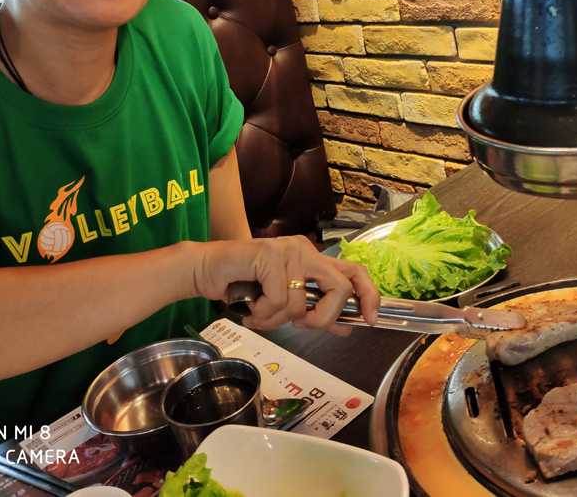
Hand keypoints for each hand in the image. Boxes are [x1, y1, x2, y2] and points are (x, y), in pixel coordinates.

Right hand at [191, 236, 379, 334]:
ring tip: (258, 314)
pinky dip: (263, 313)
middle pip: (340, 287)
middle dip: (325, 317)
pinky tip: (249, 306)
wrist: (206, 270)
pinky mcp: (270, 255)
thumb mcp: (285, 304)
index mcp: (313, 258)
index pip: (354, 271)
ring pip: (301, 303)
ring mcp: (288, 249)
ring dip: (276, 320)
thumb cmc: (243, 286)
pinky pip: (279, 300)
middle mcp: (305, 249)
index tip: (371, 320)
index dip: (370, 296)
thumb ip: (314, 311)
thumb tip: (347, 327)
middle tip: (302, 326)